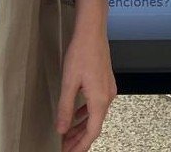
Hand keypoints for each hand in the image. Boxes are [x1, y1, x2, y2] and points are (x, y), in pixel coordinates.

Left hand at [54, 25, 116, 151]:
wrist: (92, 30)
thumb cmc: (82, 51)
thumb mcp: (69, 82)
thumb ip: (65, 108)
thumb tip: (62, 128)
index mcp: (100, 99)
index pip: (92, 132)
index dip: (81, 146)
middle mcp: (107, 96)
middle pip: (95, 125)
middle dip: (79, 138)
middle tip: (65, 146)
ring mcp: (108, 88)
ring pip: (95, 115)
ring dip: (82, 127)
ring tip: (68, 134)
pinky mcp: (105, 81)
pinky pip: (96, 104)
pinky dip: (86, 114)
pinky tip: (77, 114)